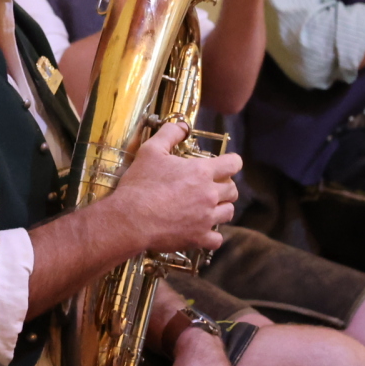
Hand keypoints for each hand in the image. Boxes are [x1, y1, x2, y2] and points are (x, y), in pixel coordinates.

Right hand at [102, 123, 238, 254]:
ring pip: (228, 213)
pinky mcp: (198, 238)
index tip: (225, 164)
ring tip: (207, 207)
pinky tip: (202, 230)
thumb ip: (169, 134)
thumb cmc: (140, 185)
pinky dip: (212, 235)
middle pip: (233, 190)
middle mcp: (209, 195)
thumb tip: (183, 126)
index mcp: (201, 172)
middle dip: (225, 186)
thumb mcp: (151, 151)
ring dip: (221, 208)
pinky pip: (217, 239)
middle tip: (211, 187)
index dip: (232, 162)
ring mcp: (206, 218)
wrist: (131, 219)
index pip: (233, 164)